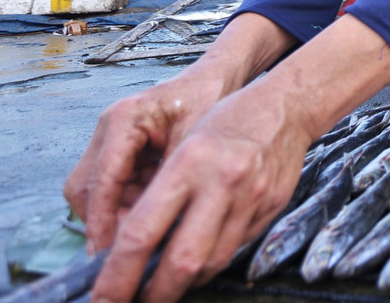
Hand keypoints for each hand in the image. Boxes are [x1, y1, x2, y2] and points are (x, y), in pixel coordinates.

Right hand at [64, 72, 226, 255]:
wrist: (215, 78)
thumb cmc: (208, 98)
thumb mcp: (197, 137)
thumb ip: (175, 175)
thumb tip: (157, 223)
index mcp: (124, 119)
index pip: (101, 180)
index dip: (102, 220)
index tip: (108, 254)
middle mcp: (108, 130)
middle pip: (86, 189)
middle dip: (103, 221)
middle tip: (131, 248)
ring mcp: (111, 141)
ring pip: (97, 192)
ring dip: (119, 214)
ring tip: (152, 229)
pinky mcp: (121, 152)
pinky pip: (115, 188)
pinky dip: (131, 205)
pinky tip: (157, 212)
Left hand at [87, 83, 312, 301]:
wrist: (286, 106)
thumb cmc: (226, 121)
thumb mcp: (184, 145)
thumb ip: (161, 195)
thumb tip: (131, 249)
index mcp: (188, 162)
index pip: (141, 233)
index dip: (117, 275)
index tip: (103, 299)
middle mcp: (221, 182)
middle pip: (180, 261)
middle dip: (154, 294)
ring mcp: (251, 198)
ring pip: (212, 263)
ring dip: (185, 283)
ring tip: (166, 287)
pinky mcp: (272, 209)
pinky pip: (236, 250)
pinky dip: (212, 263)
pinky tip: (200, 261)